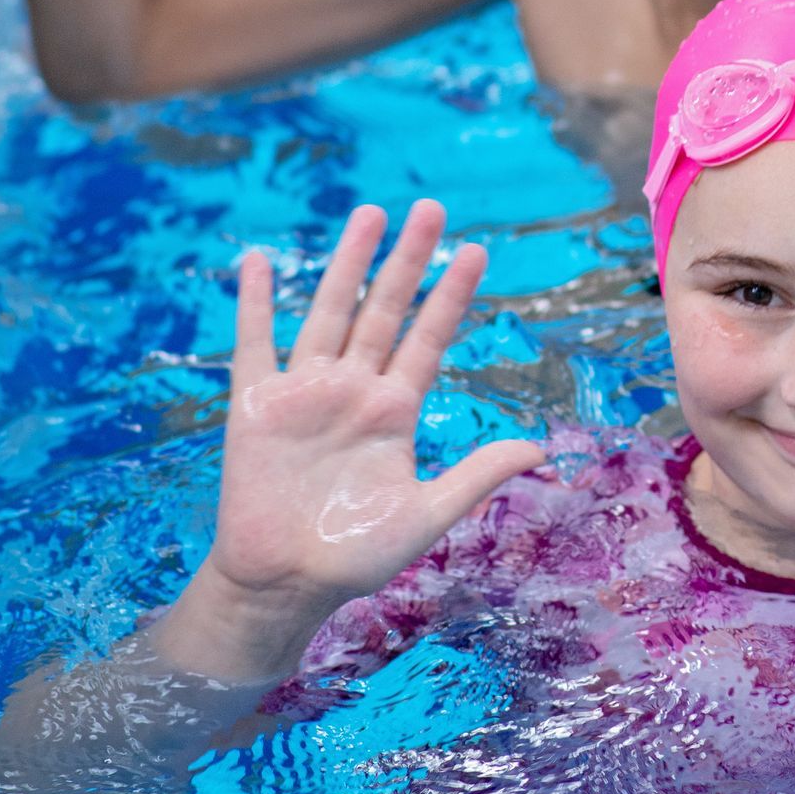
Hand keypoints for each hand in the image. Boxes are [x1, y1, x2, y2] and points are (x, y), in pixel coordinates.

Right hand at [175, 201, 542, 674]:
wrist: (284, 586)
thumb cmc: (354, 558)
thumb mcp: (425, 516)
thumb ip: (476, 476)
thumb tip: (541, 448)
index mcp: (393, 412)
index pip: (429, 339)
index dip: (451, 296)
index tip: (475, 251)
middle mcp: (352, 390)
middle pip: (384, 311)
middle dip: (407, 260)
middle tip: (430, 207)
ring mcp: (304, 392)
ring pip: (330, 312)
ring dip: (349, 264)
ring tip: (370, 213)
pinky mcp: (255, 406)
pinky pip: (253, 344)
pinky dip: (254, 304)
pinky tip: (259, 263)